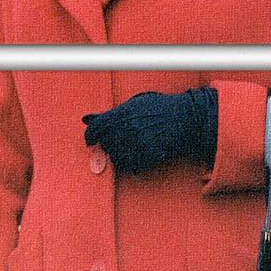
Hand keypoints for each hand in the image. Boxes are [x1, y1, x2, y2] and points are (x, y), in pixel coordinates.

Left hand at [82, 88, 216, 174]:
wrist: (185, 117)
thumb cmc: (157, 108)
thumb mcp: (133, 104)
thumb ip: (108, 114)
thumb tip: (85, 119)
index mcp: (123, 112)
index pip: (96, 128)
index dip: (90, 136)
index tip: (91, 141)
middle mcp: (129, 127)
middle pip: (106, 144)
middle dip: (109, 144)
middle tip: (119, 139)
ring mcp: (139, 142)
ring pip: (116, 157)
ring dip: (119, 154)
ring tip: (131, 146)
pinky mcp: (149, 155)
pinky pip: (131, 166)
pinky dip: (131, 163)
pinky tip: (138, 154)